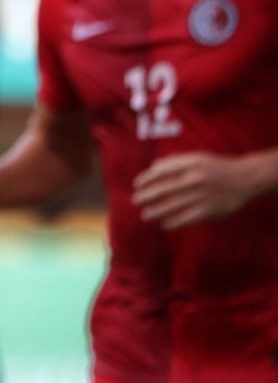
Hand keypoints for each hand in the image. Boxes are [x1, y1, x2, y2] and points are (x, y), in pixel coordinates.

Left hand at [133, 153, 256, 228]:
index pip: (160, 171)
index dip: (145, 179)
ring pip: (171, 206)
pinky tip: (164, 224)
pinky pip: (185, 218)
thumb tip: (153, 168)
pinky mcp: (209, 210)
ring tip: (145, 215)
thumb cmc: (217, 167)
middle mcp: (194, 179)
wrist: (246, 179)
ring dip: (155, 211)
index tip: (136, 185)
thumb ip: (176, 162)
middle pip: (163, 189)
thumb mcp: (198, 157)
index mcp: (190, 164)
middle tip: (135, 201)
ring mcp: (201, 196)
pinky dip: (172, 222)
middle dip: (146, 196)